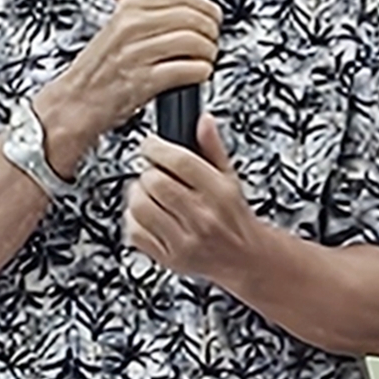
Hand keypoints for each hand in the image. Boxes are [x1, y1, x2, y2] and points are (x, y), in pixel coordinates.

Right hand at [37, 0, 220, 155]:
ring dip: (208, 53)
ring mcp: (137, 53)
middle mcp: (132, 26)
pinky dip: (201, 72)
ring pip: (194, 42)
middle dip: (210, 30)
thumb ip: (152, 15)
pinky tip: (198, 74)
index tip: (212, 16)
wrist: (76, 102)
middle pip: (192, 17)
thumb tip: (192, 10)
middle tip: (212, 41)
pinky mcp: (144, 80)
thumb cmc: (101, 69)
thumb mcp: (121, 28)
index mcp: (129, 7)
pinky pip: (188, 69)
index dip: (205, 5)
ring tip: (205, 60)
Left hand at [125, 114, 261, 287]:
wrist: (245, 258)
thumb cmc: (234, 216)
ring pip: (140, 206)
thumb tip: (203, 120)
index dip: (157, 148)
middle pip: (156, 183)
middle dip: (148, 171)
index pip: (181, 162)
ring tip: (149, 192)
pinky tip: (146, 214)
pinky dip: (133, 219)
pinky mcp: (170, 258)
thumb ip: (213, 148)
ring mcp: (185, 241)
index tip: (150, 144)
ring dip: (137, 194)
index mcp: (221, 194)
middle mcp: (204, 218)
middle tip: (153, 171)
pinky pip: (135, 232)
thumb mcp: (230, 178)